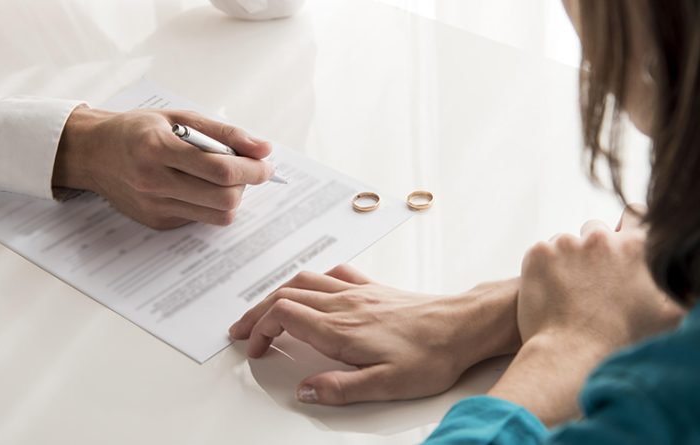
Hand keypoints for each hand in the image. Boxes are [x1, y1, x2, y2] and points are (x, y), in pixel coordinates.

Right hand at [52, 106, 274, 228]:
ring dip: (230, 198)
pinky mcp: (157, 222)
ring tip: (220, 178)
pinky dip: (209, 204)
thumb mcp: (179, 118)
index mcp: (159, 149)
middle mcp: (154, 182)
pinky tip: (196, 186)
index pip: (221, 169)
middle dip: (244, 185)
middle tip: (244, 170)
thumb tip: (263, 149)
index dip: (252, 170)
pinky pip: (200, 219)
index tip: (266, 165)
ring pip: (216, 215)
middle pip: (224, 199)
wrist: (92, 153)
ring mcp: (155, 207)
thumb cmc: (137, 130)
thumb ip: (224, 133)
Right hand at [229, 265, 520, 404]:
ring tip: (264, 309)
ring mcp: (357, 291)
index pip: (283, 315)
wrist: (462, 326)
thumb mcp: (386, 384)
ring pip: (303, 280)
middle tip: (241, 330)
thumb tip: (304, 391)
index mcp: (340, 327)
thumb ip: (340, 388)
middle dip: (256, 312)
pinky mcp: (372, 287)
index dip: (259, 329)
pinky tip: (313, 289)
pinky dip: (311, 280)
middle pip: (284, 294)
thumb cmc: (430, 355)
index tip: (254, 348)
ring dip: (277, 293)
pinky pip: (332, 273)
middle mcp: (343, 303)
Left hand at [489, 206, 684, 424]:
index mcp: (636, 247)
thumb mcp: (669, 313)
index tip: (617, 240)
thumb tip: (686, 283)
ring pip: (565, 242)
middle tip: (589, 281)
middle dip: (592, 249)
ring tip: (568, 292)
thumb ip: (680, 289)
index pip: (634, 213)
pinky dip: (543, 268)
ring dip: (566, 259)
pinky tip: (550, 292)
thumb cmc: (623, 340)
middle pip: (594, 229)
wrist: (573, 354)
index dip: (625, 226)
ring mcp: (567, 243)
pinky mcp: (538, 253)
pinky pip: (541, 252)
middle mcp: (601, 239)